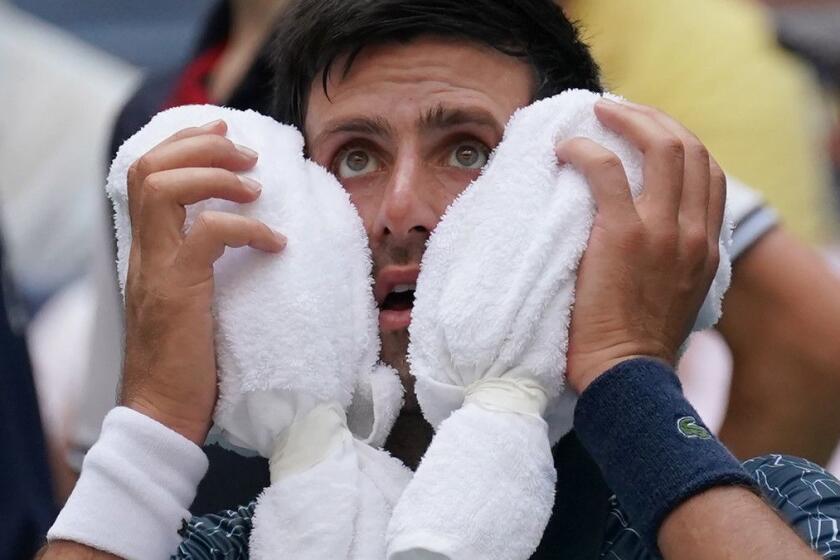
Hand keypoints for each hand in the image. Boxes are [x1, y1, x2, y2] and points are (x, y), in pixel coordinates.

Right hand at [121, 119, 285, 444]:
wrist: (162, 413)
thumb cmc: (186, 362)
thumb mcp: (188, 301)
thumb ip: (199, 266)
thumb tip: (241, 241)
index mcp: (147, 251)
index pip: (146, 174)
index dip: (183, 143)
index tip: (223, 132)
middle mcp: (145, 252)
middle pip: (150, 168)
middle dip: (201, 145)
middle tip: (246, 150)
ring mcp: (157, 269)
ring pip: (165, 188)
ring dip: (217, 175)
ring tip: (256, 185)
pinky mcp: (178, 290)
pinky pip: (209, 234)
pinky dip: (247, 227)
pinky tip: (276, 242)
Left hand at [558, 100, 725, 392]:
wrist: (626, 375)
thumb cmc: (638, 341)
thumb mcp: (676, 294)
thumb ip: (674, 258)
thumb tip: (646, 230)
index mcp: (708, 244)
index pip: (709, 171)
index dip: (678, 140)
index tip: (647, 131)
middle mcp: (694, 231)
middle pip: (689, 147)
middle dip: (653, 119)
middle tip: (618, 111)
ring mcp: (662, 230)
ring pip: (659, 147)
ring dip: (626, 120)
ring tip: (595, 113)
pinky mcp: (623, 235)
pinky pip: (606, 171)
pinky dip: (585, 151)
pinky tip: (565, 150)